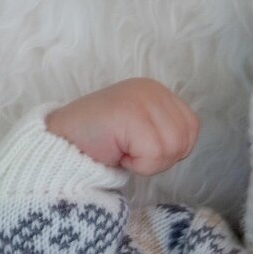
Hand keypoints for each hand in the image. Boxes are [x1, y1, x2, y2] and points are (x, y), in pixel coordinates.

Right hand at [44, 77, 199, 175]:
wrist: (61, 146)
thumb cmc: (100, 144)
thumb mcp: (141, 132)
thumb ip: (165, 131)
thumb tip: (183, 145)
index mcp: (157, 91)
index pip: (191, 128)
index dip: (169, 150)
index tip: (139, 147)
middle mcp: (152, 89)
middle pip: (184, 140)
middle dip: (159, 158)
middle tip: (129, 150)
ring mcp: (141, 98)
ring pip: (172, 148)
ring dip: (148, 162)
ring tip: (123, 150)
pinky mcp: (131, 113)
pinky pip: (155, 154)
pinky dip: (137, 164)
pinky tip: (117, 152)